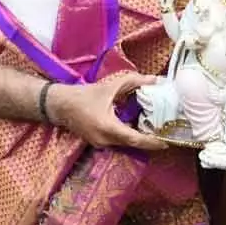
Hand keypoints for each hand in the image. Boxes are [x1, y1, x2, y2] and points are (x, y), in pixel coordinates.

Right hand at [48, 73, 167, 150]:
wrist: (59, 105)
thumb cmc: (83, 95)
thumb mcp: (110, 86)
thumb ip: (134, 82)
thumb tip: (155, 80)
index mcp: (107, 127)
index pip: (134, 139)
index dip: (151, 142)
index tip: (166, 141)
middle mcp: (104, 140)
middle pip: (131, 143)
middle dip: (148, 140)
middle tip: (165, 134)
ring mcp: (100, 144)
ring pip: (124, 144)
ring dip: (138, 138)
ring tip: (154, 131)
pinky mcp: (97, 144)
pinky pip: (117, 142)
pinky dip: (128, 137)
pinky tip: (137, 128)